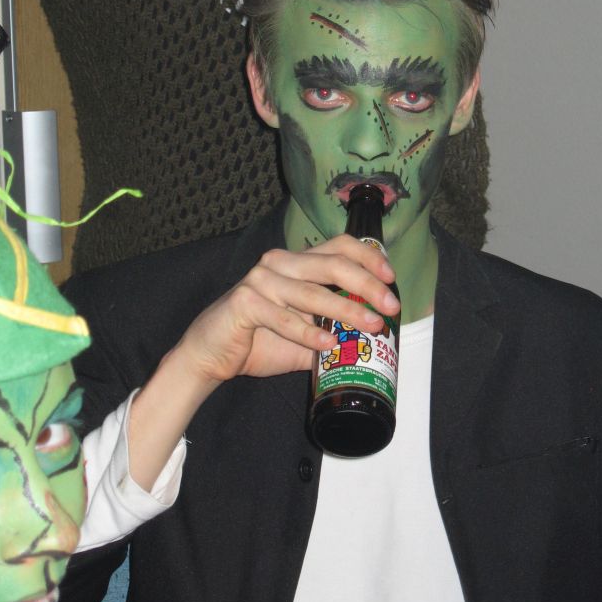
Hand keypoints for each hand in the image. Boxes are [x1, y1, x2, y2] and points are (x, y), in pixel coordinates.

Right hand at [173, 234, 398, 383]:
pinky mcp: (245, 303)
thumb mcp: (304, 332)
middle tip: (389, 306)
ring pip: (312, 292)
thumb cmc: (259, 340)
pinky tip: (328, 344)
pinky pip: (283, 317)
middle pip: (332, 264)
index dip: (369, 258)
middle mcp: (279, 263)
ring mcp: (260, 280)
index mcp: (296, 263)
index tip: (391, 278)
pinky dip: (308, 333)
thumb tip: (374, 337)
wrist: (210, 354)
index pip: (339, 246)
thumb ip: (332, 328)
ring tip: (371, 326)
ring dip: (345, 309)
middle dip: (367, 284)